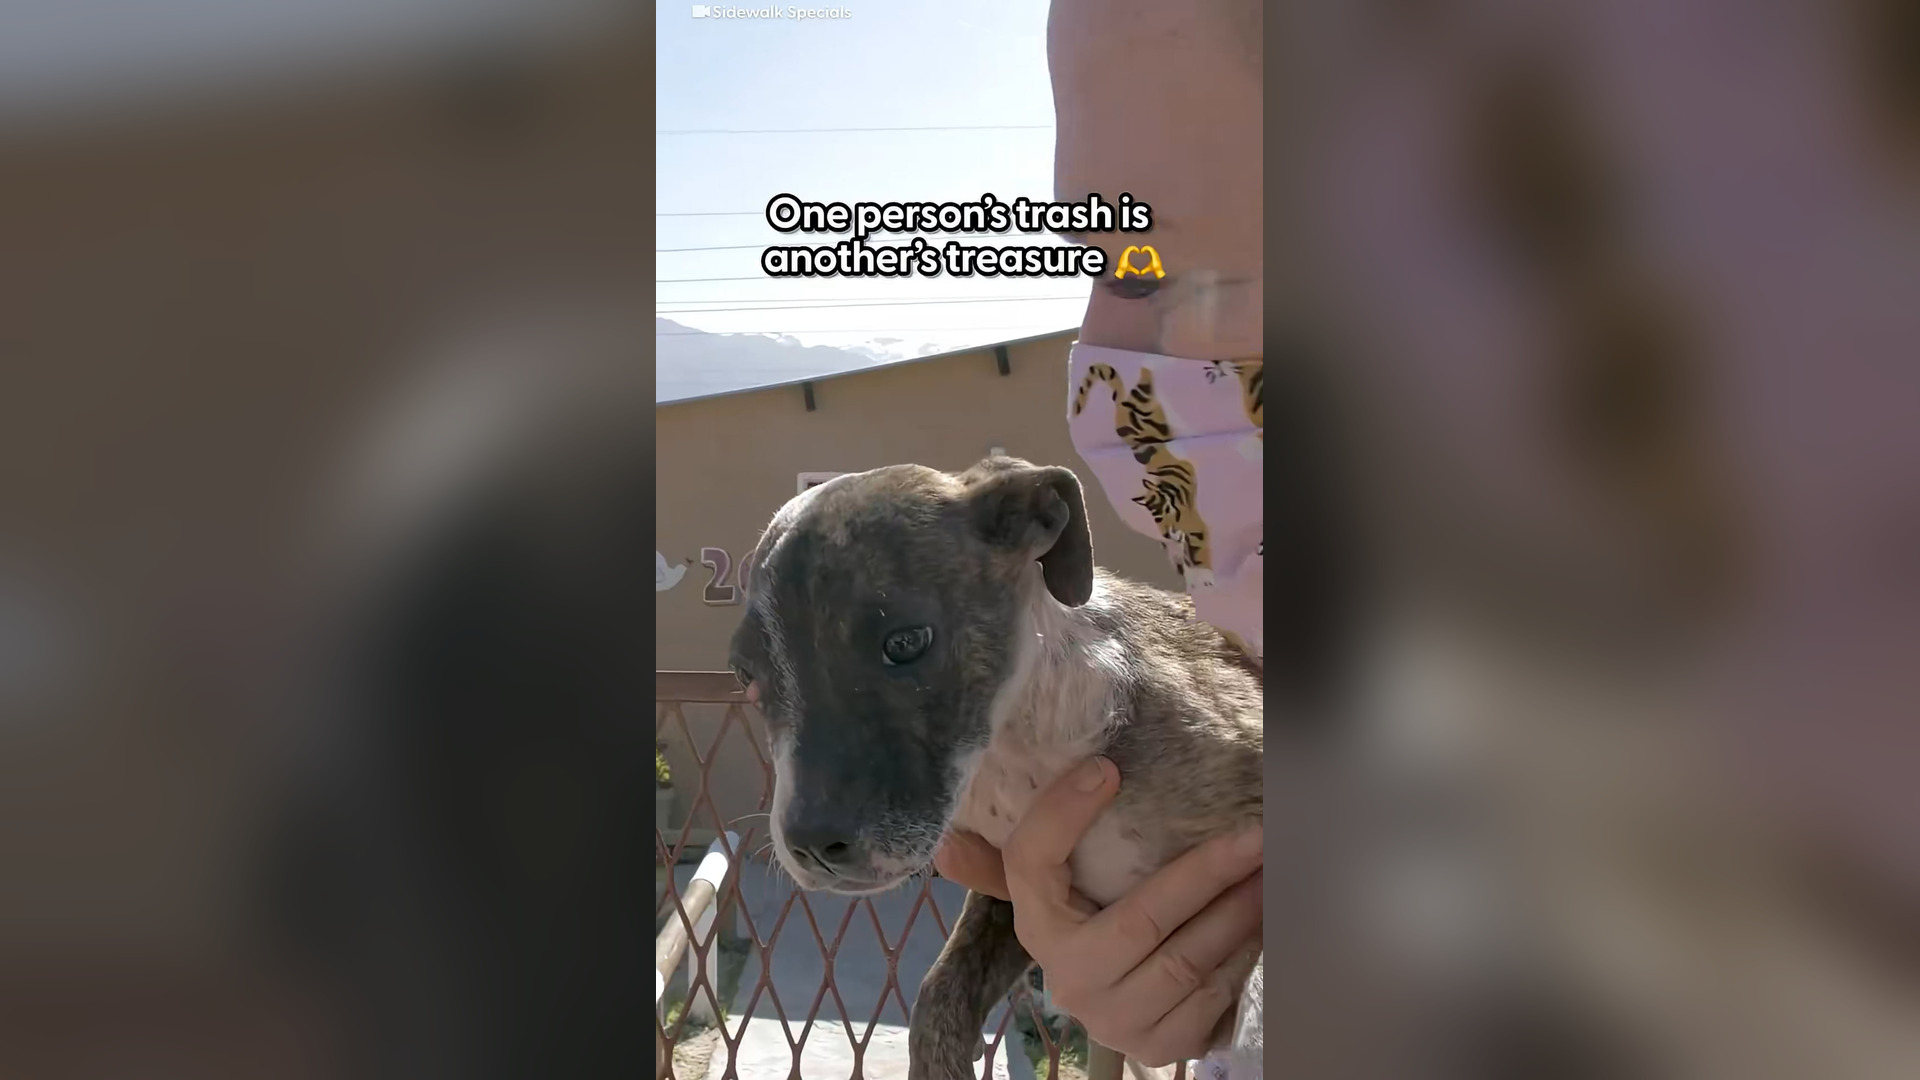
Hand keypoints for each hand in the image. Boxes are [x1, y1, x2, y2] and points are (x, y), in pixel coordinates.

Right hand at [933, 756, 1263, 1066]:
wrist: (1121, 1007)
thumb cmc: (1091, 923)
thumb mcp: (1054, 891)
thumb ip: (1020, 856)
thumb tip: (943, 844)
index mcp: (1037, 926)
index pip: (1031, 864)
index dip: (1062, 815)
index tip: (1108, 769)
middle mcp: (1069, 979)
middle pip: (1141, 918)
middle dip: (1205, 873)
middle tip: (1255, 832)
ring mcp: (1116, 1021)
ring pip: (1186, 961)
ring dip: (1238, 913)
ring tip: (1271, 870)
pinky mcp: (1161, 1047)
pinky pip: (1212, 999)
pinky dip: (1244, 958)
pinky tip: (1266, 924)